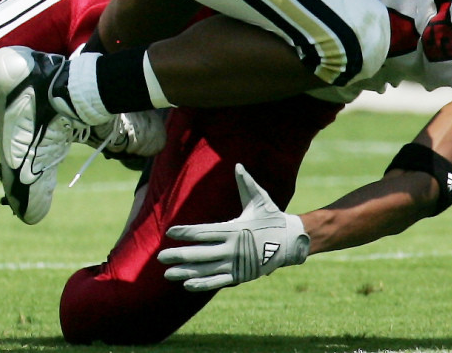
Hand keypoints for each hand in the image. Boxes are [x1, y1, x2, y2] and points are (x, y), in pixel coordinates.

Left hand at [158, 164, 308, 291]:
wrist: (290, 241)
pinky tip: (187, 285)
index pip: (204, 231)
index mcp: (234, 229)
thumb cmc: (272, 217)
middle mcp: (232, 248)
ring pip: (206, 270)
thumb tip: (238, 165)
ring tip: (167, 274)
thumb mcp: (260, 199)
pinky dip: (202, 284)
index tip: (170, 232)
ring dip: (186, 272)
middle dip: (180, 255)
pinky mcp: (240, 275)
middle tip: (160, 256)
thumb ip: (246, 183)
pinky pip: (217, 281)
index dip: (186, 232)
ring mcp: (236, 264)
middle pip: (201, 253)